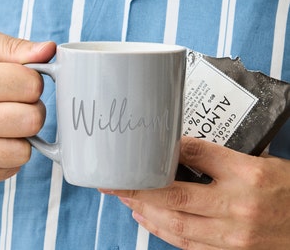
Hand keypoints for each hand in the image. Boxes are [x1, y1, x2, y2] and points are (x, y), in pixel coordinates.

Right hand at [0, 27, 55, 183]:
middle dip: (30, 109)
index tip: (16, 83)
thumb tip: (49, 50)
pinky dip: (8, 154)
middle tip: (11, 104)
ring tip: (0, 123)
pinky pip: (13, 167)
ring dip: (20, 136)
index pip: (33, 86)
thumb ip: (13, 47)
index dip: (30, 82)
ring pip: (25, 150)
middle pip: (34, 119)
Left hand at [100, 137, 289, 248]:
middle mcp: (238, 204)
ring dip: (145, 209)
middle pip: (176, 195)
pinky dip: (161, 231)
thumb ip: (220, 156)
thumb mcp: (259, 161)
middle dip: (139, 188)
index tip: (146, 148)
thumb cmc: (286, 190)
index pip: (196, 153)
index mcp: (248, 172)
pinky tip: (146, 219)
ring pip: (176, 223)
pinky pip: (187, 243)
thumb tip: (181, 149)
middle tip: (115, 181)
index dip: (167, 149)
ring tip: (125, 198)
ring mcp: (232, 234)